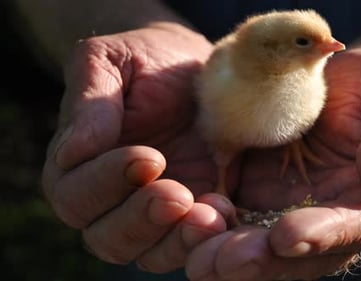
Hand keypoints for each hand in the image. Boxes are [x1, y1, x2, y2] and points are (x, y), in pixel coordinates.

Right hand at [42, 23, 235, 271]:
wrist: (196, 69)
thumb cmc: (147, 60)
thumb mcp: (111, 61)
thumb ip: (90, 102)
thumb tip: (75, 151)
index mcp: (81, 167)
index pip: (76, 196)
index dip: (107, 183)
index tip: (149, 157)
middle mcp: (115, 201)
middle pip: (111, 239)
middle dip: (144, 220)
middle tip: (179, 195)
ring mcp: (160, 214)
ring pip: (156, 253)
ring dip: (181, 240)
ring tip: (213, 212)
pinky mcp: (199, 214)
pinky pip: (201, 245)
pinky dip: (216, 240)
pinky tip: (234, 213)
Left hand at [184, 48, 360, 279]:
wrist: (343, 83)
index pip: (359, 228)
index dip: (324, 236)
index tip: (287, 238)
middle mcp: (339, 217)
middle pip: (304, 254)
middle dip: (264, 261)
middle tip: (225, 263)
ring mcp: (299, 209)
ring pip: (266, 245)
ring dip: (231, 254)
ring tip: (199, 256)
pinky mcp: (266, 194)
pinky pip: (240, 217)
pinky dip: (216, 227)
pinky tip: (190, 225)